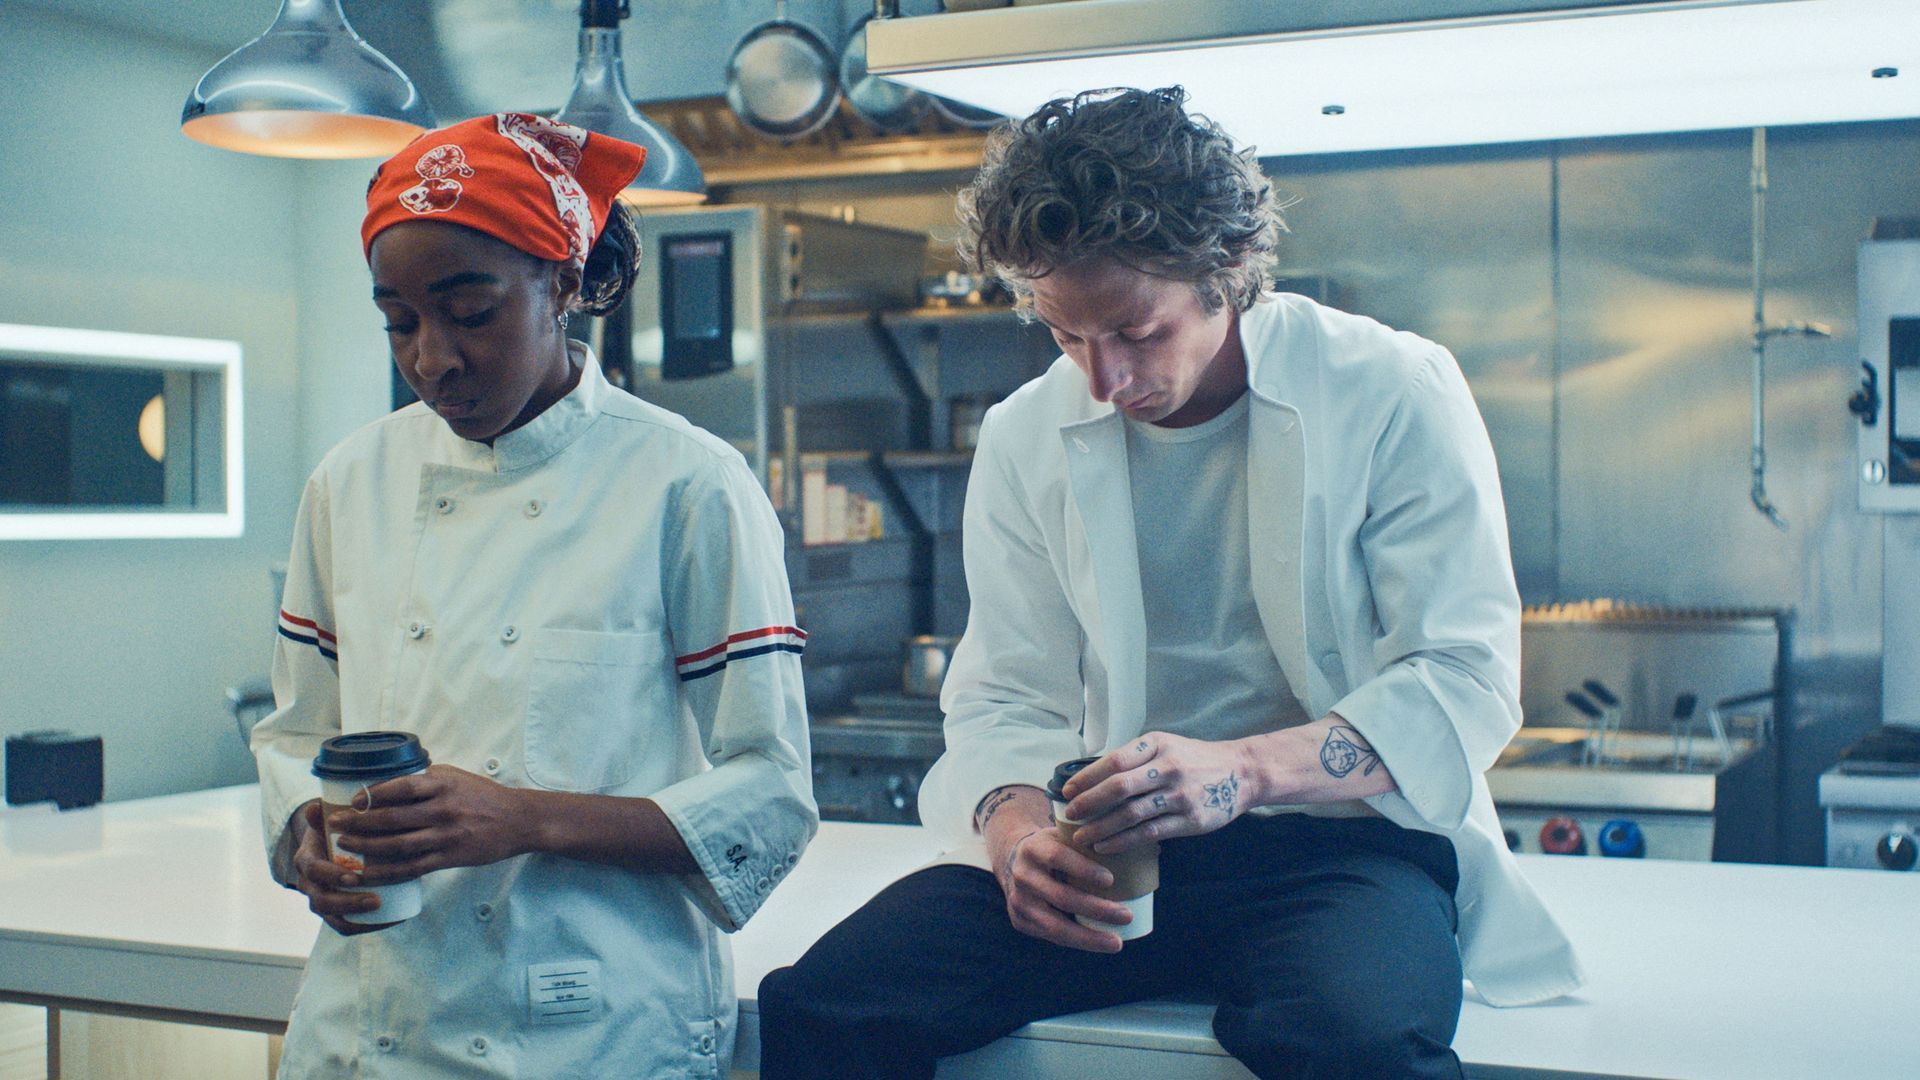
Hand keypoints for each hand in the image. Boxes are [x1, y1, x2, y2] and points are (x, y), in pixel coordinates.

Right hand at [289, 800, 390, 934]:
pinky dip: (364, 927)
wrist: (334, 843)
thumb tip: (315, 806)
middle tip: (375, 899)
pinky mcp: (335, 912)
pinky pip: (345, 926)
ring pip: (332, 917)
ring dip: (356, 917)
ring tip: (382, 909)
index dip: (331, 876)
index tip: (355, 877)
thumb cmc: (338, 828)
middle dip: (347, 903)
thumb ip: (325, 812)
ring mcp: (321, 899)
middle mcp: (309, 883)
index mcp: (306, 859)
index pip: (313, 871)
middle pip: (321, 901)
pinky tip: (389, 922)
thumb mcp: (331, 818)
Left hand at [324, 764, 533, 884]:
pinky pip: (411, 867)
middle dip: (357, 822)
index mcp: (442, 784)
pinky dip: (385, 871)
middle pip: (391, 818)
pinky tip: (367, 873)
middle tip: (334, 824)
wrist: (517, 820)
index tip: (351, 801)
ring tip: (344, 846)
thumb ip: (426, 779)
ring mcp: (446, 835)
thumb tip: (389, 782)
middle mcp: (443, 809)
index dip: (371, 795)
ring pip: (397, 844)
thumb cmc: (483, 796)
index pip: (399, 787)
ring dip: (365, 846)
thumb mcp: (456, 777)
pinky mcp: (449, 857)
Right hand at [978, 786, 1130, 952]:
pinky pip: (1051, 937)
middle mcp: (1022, 875)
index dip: (1083, 869)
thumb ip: (1093, 841)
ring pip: (1054, 925)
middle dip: (1096, 909)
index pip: (1057, 857)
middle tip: (1127, 916)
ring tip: (1117, 942)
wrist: (1013, 862)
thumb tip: (1152, 849)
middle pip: (1060, 896)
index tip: (1111, 880)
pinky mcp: (1019, 921)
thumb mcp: (1063, 836)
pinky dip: (1076, 942)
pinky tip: (1098, 944)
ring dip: (1088, 937)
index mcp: (1033, 848)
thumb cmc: (1053, 848)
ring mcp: (1018, 901)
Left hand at [1062, 732, 1252, 853]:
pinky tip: (1106, 846)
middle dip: (1089, 803)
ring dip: (1101, 827)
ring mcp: (1179, 795)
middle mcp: (1167, 768)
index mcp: (1157, 745)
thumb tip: (1093, 778)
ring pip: (1130, 814)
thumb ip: (1136, 759)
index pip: (1114, 761)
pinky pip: (1148, 833)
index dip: (1087, 777)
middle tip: (1070, 815)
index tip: (1068, 790)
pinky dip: (1122, 841)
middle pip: (1119, 787)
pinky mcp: (1189, 820)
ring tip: (1081, 836)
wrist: (1241, 772)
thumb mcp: (1166, 746)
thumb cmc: (1194, 759)